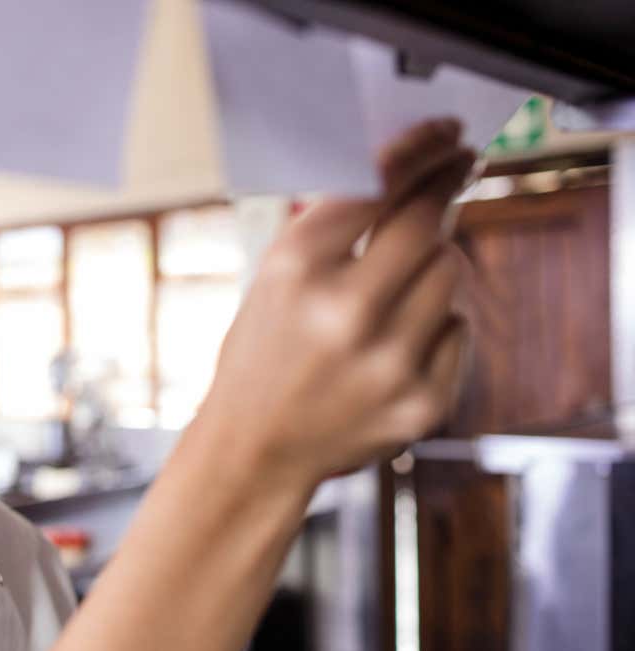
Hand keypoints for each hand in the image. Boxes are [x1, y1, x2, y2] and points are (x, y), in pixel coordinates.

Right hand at [198, 118, 474, 490]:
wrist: (255, 449)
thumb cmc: (262, 356)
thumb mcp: (272, 280)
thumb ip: (331, 229)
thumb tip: (406, 174)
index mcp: (295, 271)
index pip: (378, 186)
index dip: (421, 151)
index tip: (446, 135)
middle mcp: (343, 313)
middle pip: (428, 221)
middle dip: (449, 186)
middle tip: (460, 168)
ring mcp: (388, 361)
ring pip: (451, 271)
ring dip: (436, 260)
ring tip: (402, 280)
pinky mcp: (421, 401)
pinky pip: (458, 327)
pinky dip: (437, 322)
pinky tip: (399, 339)